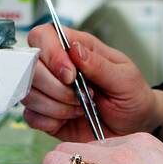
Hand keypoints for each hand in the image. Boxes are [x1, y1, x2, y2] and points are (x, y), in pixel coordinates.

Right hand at [23, 25, 162, 141]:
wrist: (134, 127)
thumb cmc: (132, 97)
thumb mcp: (125, 78)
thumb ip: (99, 64)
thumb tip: (74, 49)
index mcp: (76, 49)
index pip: (43, 36)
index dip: (50, 54)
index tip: (70, 75)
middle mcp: (57, 67)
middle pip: (29, 66)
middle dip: (55, 87)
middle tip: (82, 96)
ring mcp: (48, 92)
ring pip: (28, 93)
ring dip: (56, 106)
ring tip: (80, 108)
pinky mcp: (45, 114)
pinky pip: (31, 116)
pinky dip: (50, 121)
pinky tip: (68, 120)